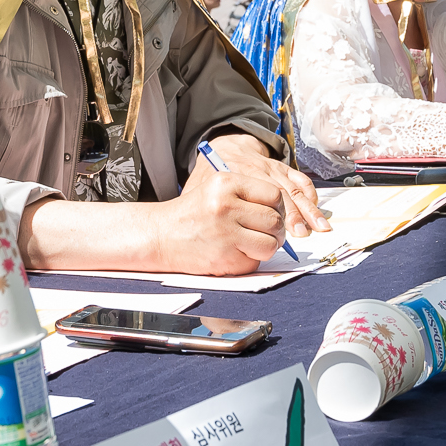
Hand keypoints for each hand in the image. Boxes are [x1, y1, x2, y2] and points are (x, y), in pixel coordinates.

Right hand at [158, 159, 304, 272]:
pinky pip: (256, 262)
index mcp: (227, 183)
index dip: (278, 208)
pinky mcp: (225, 259)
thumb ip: (248, 195)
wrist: (161, 236)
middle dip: (275, 231)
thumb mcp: (216, 190)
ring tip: (250, 244)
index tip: (271, 214)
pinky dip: (250, 261)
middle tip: (264, 233)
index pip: (274, 195)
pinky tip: (234, 253)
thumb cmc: (193, 214)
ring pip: (271, 244)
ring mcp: (226, 234)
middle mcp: (226, 206)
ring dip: (266, 247)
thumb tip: (285, 211)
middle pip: (275, 220)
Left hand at [205, 133, 330, 241]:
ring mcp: (272, 167)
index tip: (282, 235)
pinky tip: (315, 207)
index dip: (276, 216)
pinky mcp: (281, 167)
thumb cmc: (211, 175)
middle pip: (281, 193)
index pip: (262, 195)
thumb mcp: (201, 186)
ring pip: (294, 188)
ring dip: (309, 208)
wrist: (224, 147)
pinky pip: (298, 178)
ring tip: (320, 227)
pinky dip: (309, 192)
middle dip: (296, 215)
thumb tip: (217, 236)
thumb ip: (207, 205)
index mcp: (237, 175)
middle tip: (303, 234)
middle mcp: (258, 170)